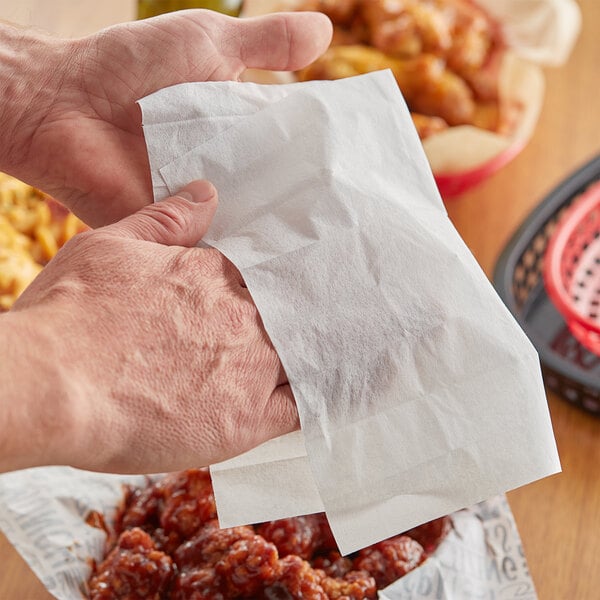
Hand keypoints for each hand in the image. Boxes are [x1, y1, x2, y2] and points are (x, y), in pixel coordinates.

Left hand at [0, 10, 331, 226]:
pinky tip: (276, 266)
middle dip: (308, 205)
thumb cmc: (131, 68)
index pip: (290, 152)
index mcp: (237, 131)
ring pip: (253, 224)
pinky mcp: (179, 231)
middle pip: (276, 194)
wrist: (64, 105)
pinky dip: (240, 255)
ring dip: (280, 233)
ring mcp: (203, 204)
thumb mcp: (206, 43)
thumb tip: (328, 31)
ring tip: (327, 248)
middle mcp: (226, 171)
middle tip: (352, 220)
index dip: (320, 161)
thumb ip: (265, 44)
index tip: (358, 175)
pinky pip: (217, 247)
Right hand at [2, 181, 296, 473]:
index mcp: (212, 275)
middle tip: (286, 331)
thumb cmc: (70, 315)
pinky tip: (321, 393)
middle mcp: (241, 316)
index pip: (255, 279)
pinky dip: (314, 397)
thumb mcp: (111, 246)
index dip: (255, 291)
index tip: (255, 302)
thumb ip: (165, 221)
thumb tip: (208, 193)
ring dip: (305, 353)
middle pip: (280, 314)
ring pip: (298, 355)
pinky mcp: (248, 419)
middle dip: (283, 319)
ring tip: (321, 356)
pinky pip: (300, 407)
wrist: (53, 384)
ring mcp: (250, 366)